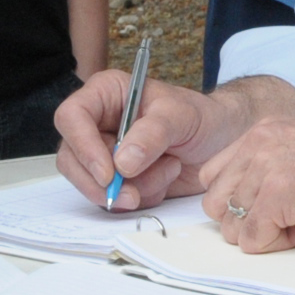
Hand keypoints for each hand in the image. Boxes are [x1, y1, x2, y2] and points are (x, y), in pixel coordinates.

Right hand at [54, 69, 250, 210]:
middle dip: (101, 182)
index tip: (107, 173)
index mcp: (107, 94)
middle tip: (132, 195)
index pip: (72, 117)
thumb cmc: (202, 116)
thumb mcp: (181, 116)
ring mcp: (106, 155)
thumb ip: (152, 134)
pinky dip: (142, 196)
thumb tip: (122, 163)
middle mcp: (99, 125)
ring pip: (92, 184)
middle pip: (72, 158)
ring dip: (132, 188)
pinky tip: (166, 178)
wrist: (223, 141)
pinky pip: (114, 200)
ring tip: (169, 169)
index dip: (82, 146)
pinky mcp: (119, 181)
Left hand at [196, 119, 294, 253]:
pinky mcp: (277, 195)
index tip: (271, 206)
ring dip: (265, 234)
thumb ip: (270, 166)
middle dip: (246, 221)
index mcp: (263, 131)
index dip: (239, 201)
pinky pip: (252, 241)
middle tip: (287, 216)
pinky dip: (279, 245)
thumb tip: (245, 205)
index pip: (214, 176)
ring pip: (231, 227)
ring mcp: (265, 168)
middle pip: (215, 204)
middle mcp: (257, 143)